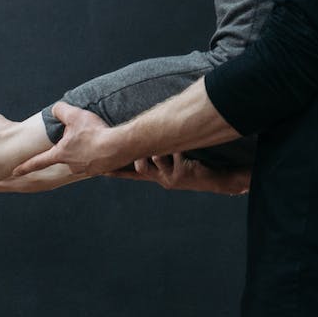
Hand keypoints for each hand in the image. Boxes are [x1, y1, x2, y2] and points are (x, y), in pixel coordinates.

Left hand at [11, 102, 125, 179]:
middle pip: (66, 155)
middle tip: (85, 135)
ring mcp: (85, 169)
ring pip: (81, 158)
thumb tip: (54, 109)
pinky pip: (96, 160)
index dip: (25, 166)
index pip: (38, 161)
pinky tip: (106, 146)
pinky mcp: (99, 170)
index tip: (14, 173)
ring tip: (98, 139)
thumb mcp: (75, 115)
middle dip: (72, 146)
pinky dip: (99, 153)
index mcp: (61, 154)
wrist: (119, 145)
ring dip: (86, 150)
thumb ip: (60, 110)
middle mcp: (71, 165)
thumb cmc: (95, 132)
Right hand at [109, 152, 251, 194]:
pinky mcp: (181, 175)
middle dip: (139, 155)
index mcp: (157, 176)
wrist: (216, 180)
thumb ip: (160, 153)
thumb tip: (148, 136)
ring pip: (155, 160)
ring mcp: (170, 179)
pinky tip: (185, 150)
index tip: (101, 170)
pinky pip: (174, 155)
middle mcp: (161, 179)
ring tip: (167, 148)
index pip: (132, 175)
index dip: (117, 172)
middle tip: (139, 146)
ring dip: (159, 151)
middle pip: (139, 167)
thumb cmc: (196, 168)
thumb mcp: (174, 162)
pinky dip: (178, 150)